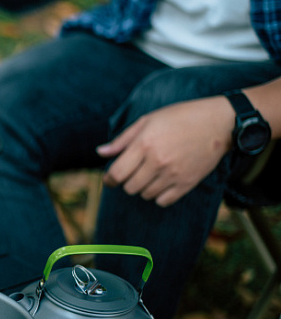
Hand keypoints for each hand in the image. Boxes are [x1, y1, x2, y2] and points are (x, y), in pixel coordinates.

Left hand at [96, 96, 234, 206]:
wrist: (218, 123)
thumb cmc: (180, 117)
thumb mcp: (148, 121)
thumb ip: (122, 140)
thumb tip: (100, 153)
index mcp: (145, 144)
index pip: (117, 173)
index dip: (109, 179)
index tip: (109, 179)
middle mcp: (157, 161)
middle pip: (130, 187)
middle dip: (127, 182)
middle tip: (134, 172)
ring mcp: (173, 174)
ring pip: (145, 195)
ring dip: (142, 188)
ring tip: (150, 174)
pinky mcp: (188, 183)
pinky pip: (163, 201)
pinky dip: (158, 196)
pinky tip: (161, 183)